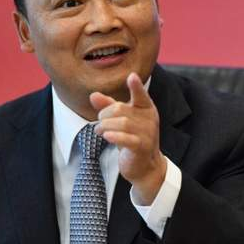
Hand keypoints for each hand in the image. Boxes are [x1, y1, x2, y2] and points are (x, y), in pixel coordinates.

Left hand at [90, 73, 166, 204]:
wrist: (144, 167)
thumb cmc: (132, 139)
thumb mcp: (121, 120)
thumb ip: (108, 106)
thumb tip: (93, 95)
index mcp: (146, 109)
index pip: (141, 95)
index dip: (136, 86)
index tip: (131, 77)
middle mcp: (149, 119)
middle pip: (120, 109)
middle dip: (105, 115)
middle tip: (100, 122)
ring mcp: (147, 134)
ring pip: (121, 123)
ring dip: (105, 126)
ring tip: (100, 131)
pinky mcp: (142, 147)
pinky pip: (127, 138)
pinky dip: (114, 136)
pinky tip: (106, 136)